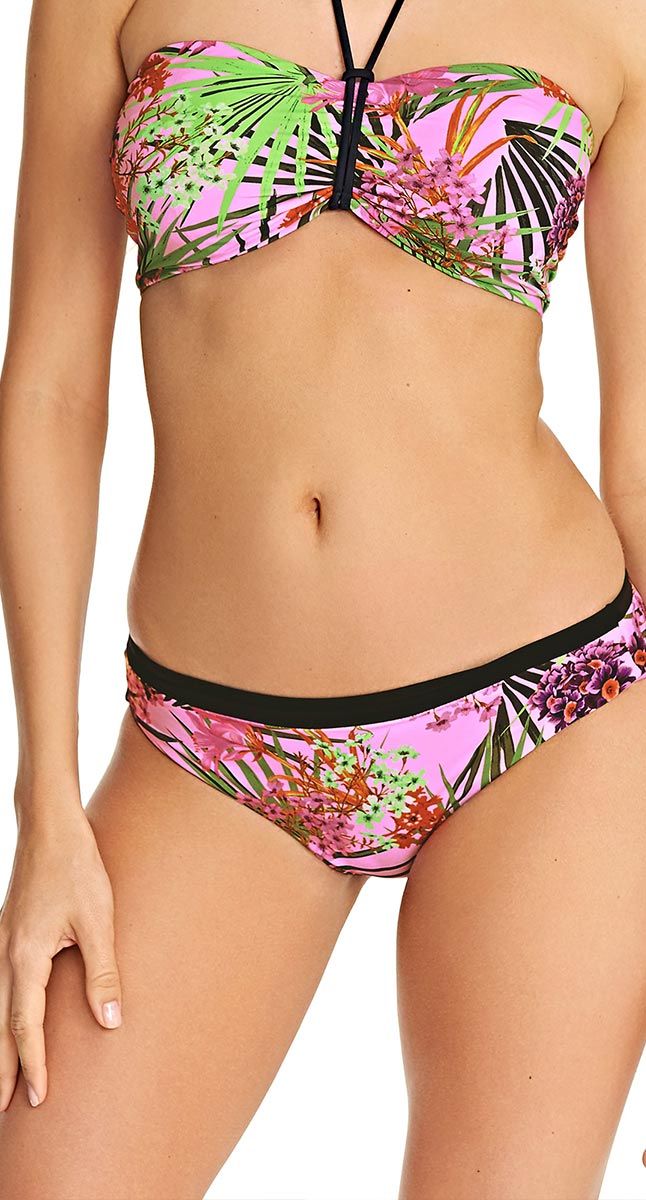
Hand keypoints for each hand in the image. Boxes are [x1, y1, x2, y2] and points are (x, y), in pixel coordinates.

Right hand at [0, 790, 121, 1108]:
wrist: (50, 825)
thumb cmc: (77, 866)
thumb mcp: (99, 918)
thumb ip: (103, 970)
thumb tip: (110, 1021)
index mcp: (25, 956)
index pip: (25, 1025)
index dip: (32, 1064)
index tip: (38, 1098)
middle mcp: (5, 955)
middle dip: (2, 1069)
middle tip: (3, 1110)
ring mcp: (2, 943)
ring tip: (1, 1078)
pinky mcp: (8, 933)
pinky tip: (5, 1022)